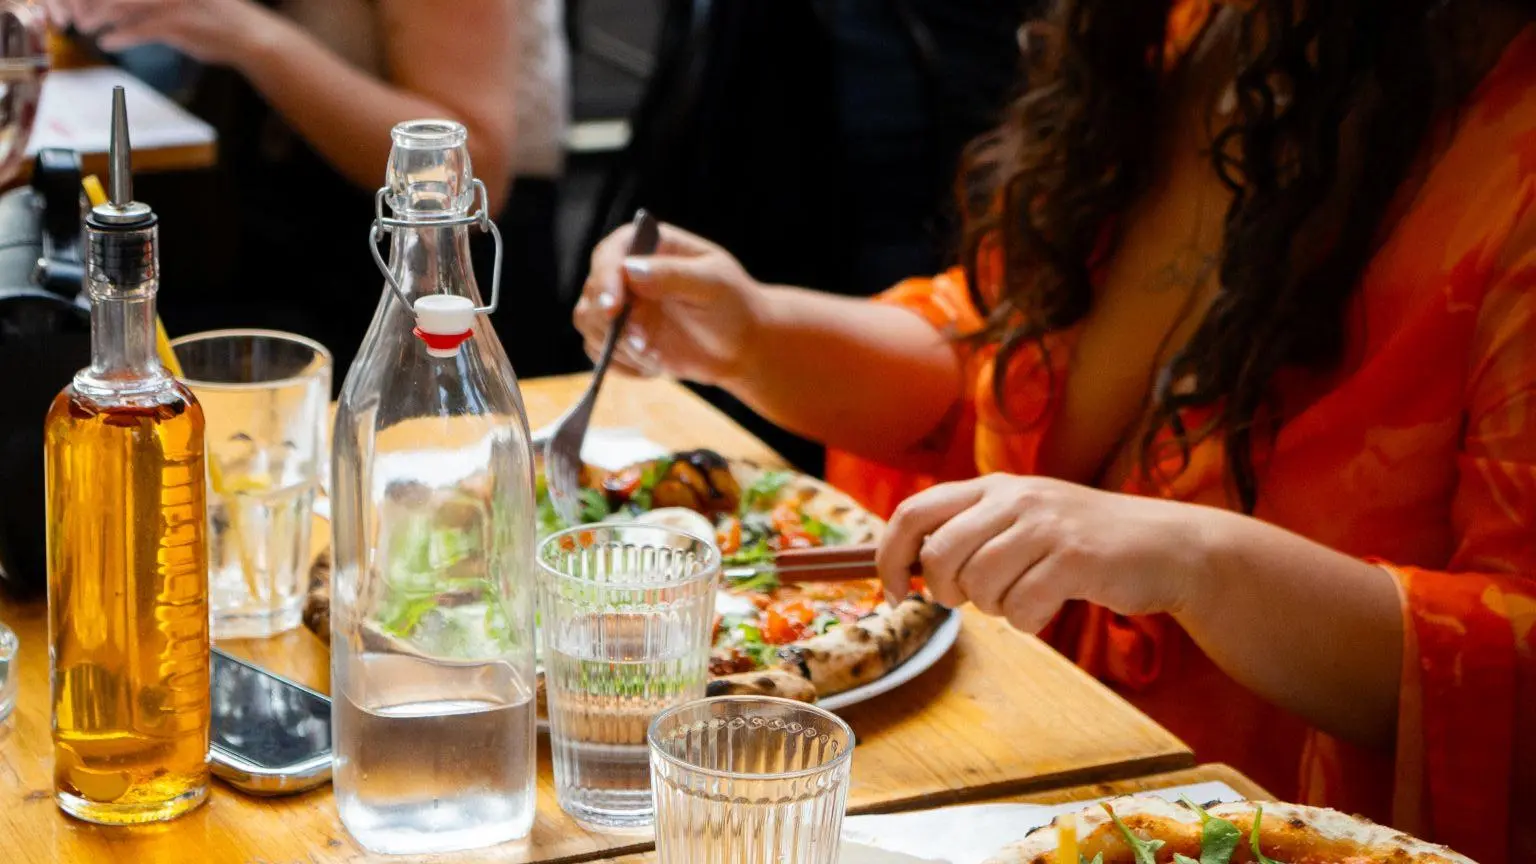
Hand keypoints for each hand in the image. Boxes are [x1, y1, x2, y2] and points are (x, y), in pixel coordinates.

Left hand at [46, 0, 271, 64]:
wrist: (252, 38)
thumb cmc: (222, 20)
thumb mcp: (189, 3)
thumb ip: (159, 3)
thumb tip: (130, 9)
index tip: (86, 3)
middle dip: (93, 0)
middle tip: (78, 12)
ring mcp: (170, 2)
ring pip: (122, 6)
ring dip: (99, 17)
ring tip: (85, 26)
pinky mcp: (176, 25)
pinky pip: (138, 29)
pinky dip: (119, 36)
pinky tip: (107, 41)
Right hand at [573, 221, 764, 386]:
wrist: (741, 345)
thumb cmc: (733, 305)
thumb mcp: (713, 283)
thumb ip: (672, 274)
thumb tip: (629, 268)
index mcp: (649, 246)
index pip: (610, 254)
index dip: (605, 279)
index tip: (612, 307)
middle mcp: (627, 272)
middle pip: (592, 291)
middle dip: (611, 322)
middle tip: (642, 344)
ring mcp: (621, 305)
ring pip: (589, 322)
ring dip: (617, 345)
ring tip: (654, 356)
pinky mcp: (619, 336)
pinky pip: (599, 351)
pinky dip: (623, 363)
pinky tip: (655, 364)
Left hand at [875, 473, 1214, 632]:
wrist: (1168, 546)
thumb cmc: (1084, 542)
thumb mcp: (1023, 519)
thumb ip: (971, 532)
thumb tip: (907, 567)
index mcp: (993, 486)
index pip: (914, 512)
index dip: (889, 557)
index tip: (894, 593)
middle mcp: (1015, 497)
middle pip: (939, 554)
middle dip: (945, 591)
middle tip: (972, 599)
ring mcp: (1046, 525)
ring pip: (979, 585)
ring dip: (994, 608)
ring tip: (1022, 596)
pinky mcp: (1076, 558)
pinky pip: (1021, 607)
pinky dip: (1027, 620)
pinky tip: (1048, 606)